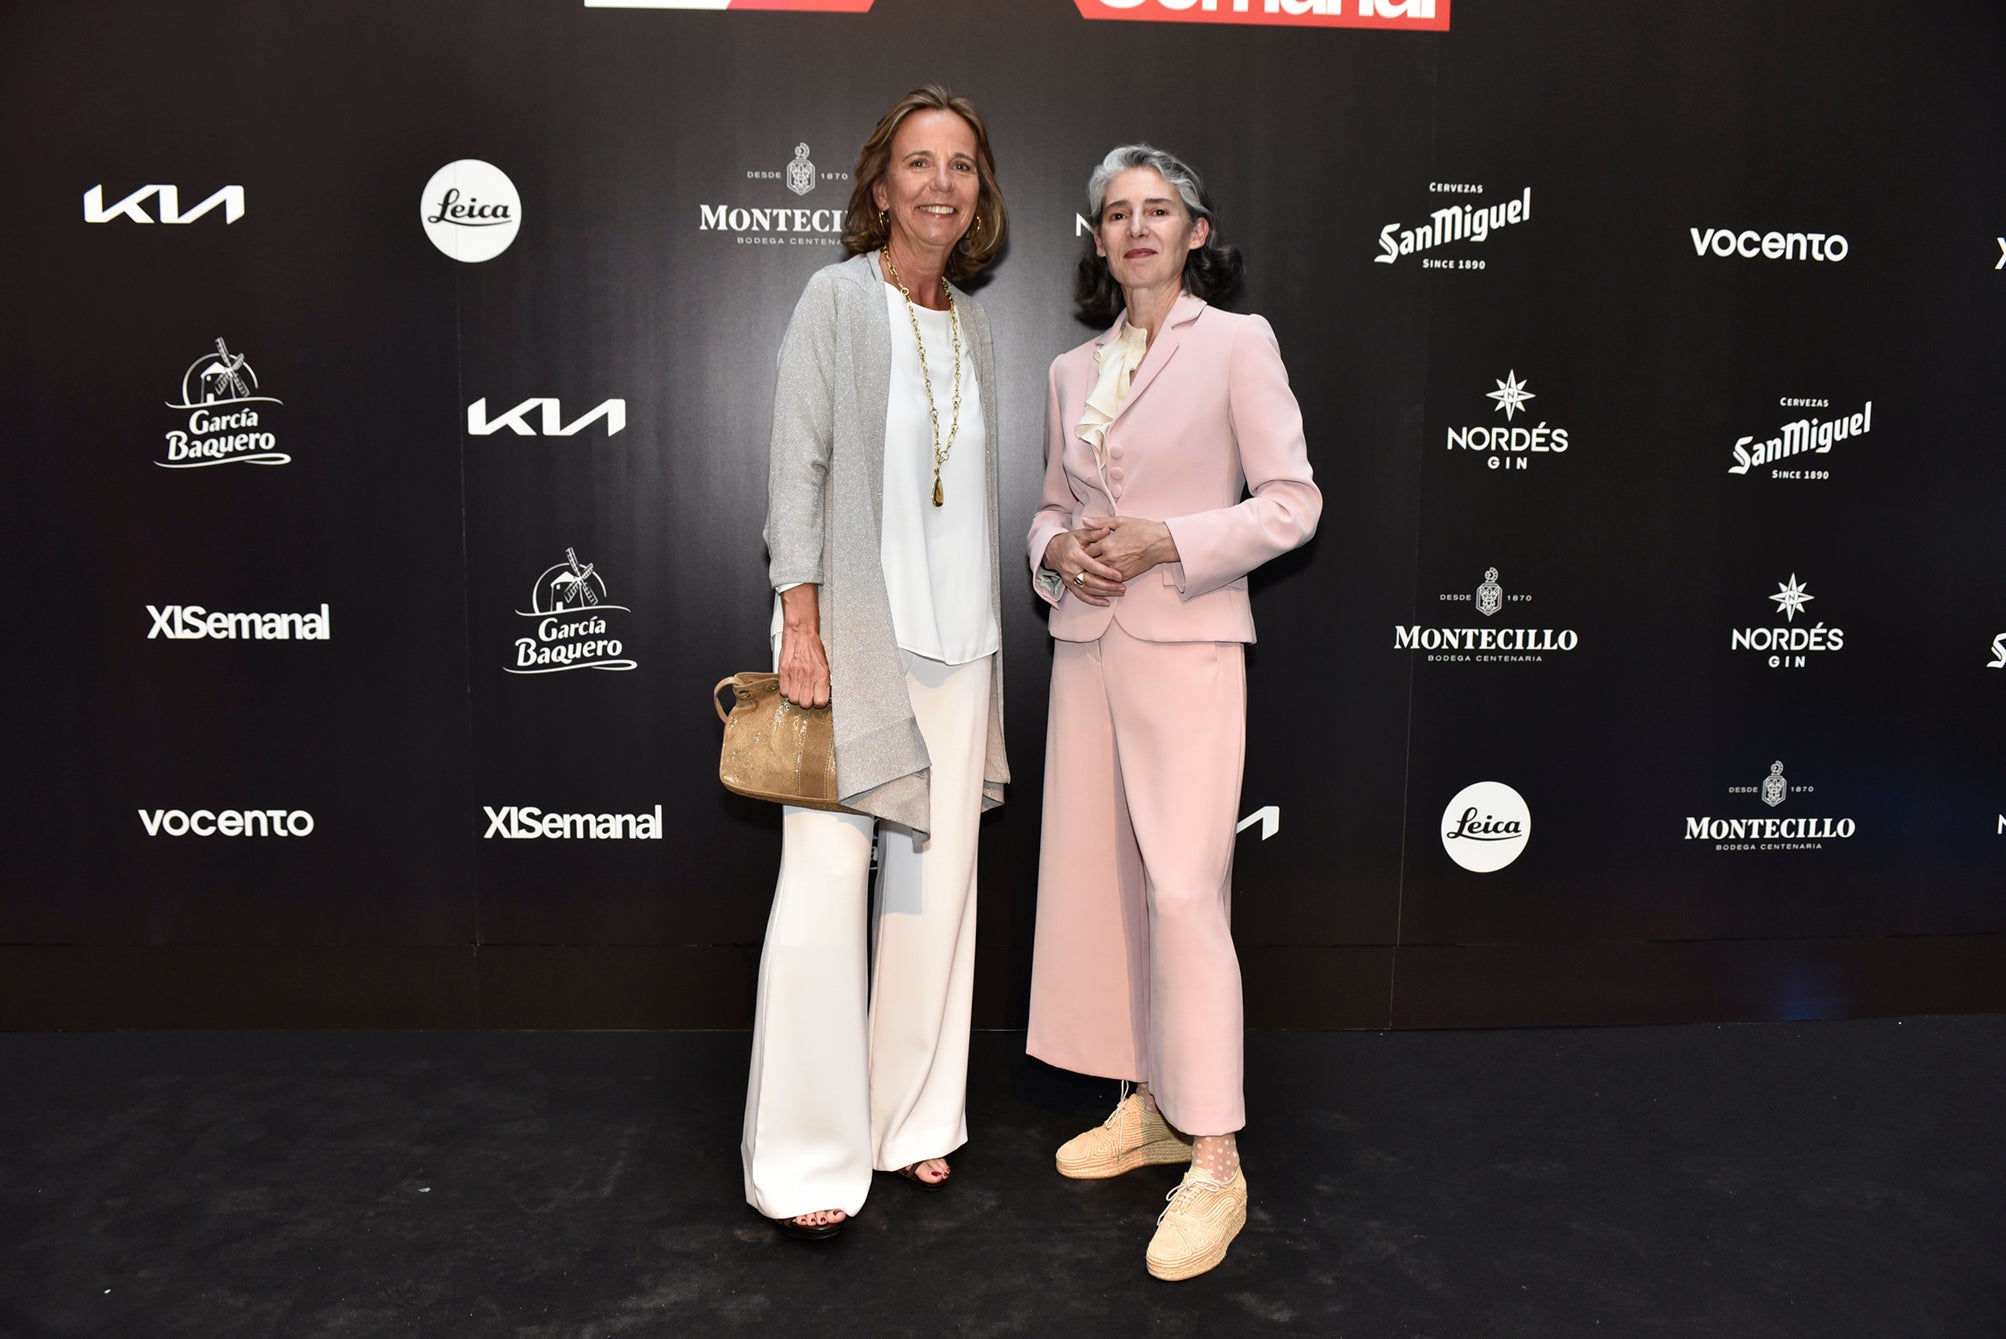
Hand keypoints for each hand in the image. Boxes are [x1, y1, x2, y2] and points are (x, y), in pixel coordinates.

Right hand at [777, 585, 830, 707]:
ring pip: (793, 699)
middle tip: (807, 694)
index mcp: (822, 675)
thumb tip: (823, 694)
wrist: (801, 632)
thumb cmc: (813, 646)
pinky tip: (790, 684)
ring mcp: (795, 675)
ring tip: (798, 688)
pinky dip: (786, 690)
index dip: (819, 702)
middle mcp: (809, 676)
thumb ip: (823, 680)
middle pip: (805, 704)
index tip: (817, 699)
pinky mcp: (783, 672)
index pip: (821, 702)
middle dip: (806, 701)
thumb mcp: (825, 663)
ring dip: (795, 696)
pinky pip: (783, 691)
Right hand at [1043, 525, 1123, 606]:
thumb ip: (1094, 533)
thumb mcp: (1079, 534)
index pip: (1092, 566)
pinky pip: (1081, 596)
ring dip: (1104, 593)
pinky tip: (1105, 602)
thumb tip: (1107, 530)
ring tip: (1119, 593)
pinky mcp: (1069, 585)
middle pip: (1091, 581)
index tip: (1118, 576)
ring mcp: (1069, 579)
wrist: (1051, 550)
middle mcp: (1071, 569)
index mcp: (1075, 556)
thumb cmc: (1067, 541)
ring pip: (1088, 590)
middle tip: (1122, 587)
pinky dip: (1093, 601)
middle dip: (1108, 586)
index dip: (1105, 572)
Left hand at [1082, 515, 1178, 581]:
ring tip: (1093, 567)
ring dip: (1094, 572)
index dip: (1083, 550)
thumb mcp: (1120, 521)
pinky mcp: (1125, 576)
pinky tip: (1105, 573)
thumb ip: (1100, 523)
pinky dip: (1105, 577)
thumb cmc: (1143, 530)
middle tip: (1085, 560)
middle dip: (1086, 563)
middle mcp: (1110, 558)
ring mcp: (1117, 569)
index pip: (1085, 551)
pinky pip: (1109, 580)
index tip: (1083, 549)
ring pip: (1098, 574)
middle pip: (1089, 565)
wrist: (1161, 543)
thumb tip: (1085, 521)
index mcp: (1106, 544)